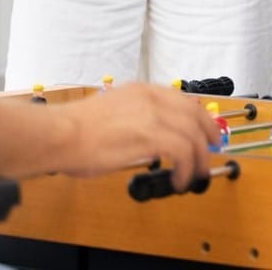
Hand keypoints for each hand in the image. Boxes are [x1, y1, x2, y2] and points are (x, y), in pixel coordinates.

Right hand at [57, 83, 215, 187]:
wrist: (60, 134)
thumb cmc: (75, 130)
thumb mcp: (112, 112)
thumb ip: (135, 120)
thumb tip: (147, 141)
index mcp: (142, 91)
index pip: (183, 100)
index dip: (200, 118)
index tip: (205, 132)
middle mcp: (151, 98)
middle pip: (195, 114)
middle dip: (208, 135)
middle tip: (211, 152)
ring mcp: (152, 115)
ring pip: (193, 135)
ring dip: (199, 158)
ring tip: (195, 174)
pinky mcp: (150, 136)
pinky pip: (182, 152)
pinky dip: (186, 169)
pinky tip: (178, 180)